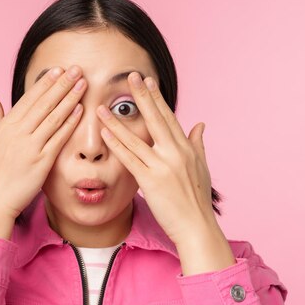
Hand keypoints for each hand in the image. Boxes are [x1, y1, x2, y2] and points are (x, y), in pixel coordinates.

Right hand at [0, 65, 86, 221]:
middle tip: (76, 69)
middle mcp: (17, 133)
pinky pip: (58, 138)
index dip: (45, 83)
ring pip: (53, 117)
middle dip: (61, 84)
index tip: (58, 70)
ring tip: (82, 84)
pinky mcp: (41, 162)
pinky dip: (70, 123)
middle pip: (44, 103)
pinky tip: (80, 111)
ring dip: (69, 99)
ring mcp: (30, 147)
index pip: (29, 99)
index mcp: (5, 126)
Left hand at [95, 72, 221, 245]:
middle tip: (131, 76)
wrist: (197, 227)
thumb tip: (200, 124)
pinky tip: (104, 134)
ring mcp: (163, 166)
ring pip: (136, 138)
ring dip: (116, 121)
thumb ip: (198, 144)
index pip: (169, 117)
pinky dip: (116, 145)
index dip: (157, 98)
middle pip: (156, 119)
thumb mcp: (202, 167)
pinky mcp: (151, 181)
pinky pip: (129, 159)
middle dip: (142, 96)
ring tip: (102, 107)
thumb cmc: (197, 200)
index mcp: (186, 148)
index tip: (147, 81)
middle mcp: (176, 153)